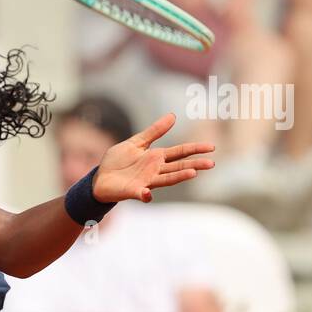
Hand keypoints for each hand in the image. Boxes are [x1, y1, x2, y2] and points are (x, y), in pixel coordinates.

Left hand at [92, 113, 214, 203]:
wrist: (100, 178)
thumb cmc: (118, 161)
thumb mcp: (136, 142)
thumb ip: (154, 131)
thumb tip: (173, 116)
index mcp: (157, 157)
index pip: (180, 152)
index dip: (195, 149)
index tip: (211, 147)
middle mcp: (155, 170)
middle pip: (178, 166)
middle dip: (194, 164)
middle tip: (211, 164)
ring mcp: (146, 181)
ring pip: (166, 179)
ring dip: (179, 176)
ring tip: (193, 173)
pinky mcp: (133, 191)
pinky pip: (141, 194)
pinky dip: (145, 195)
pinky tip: (148, 194)